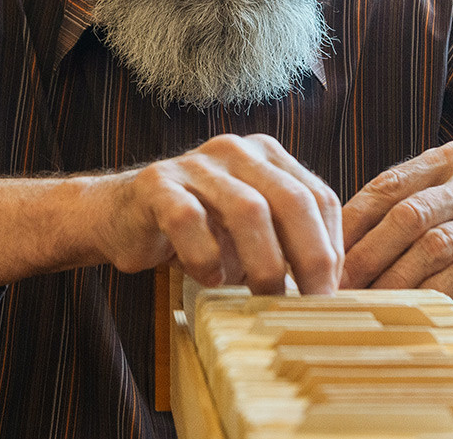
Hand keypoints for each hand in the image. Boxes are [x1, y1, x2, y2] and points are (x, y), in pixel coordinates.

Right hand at [89, 133, 341, 294]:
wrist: (121, 217)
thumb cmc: (196, 231)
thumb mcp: (250, 233)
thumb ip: (286, 244)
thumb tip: (331, 292)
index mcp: (267, 156)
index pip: (319, 197)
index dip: (332, 248)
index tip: (332, 293)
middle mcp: (236, 150)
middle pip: (291, 199)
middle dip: (309, 257)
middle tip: (313, 302)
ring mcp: (195, 163)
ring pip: (247, 208)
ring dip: (264, 262)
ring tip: (264, 297)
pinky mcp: (157, 184)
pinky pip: (189, 220)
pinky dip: (206, 257)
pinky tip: (210, 278)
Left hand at [341, 142, 452, 311]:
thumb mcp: (439, 205)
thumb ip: (394, 211)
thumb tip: (325, 241)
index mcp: (447, 160)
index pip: (386, 187)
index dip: (350, 222)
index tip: (320, 251)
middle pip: (406, 216)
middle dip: (366, 254)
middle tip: (336, 284)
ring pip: (432, 246)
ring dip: (393, 279)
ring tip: (365, 301)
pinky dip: (429, 293)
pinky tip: (407, 309)